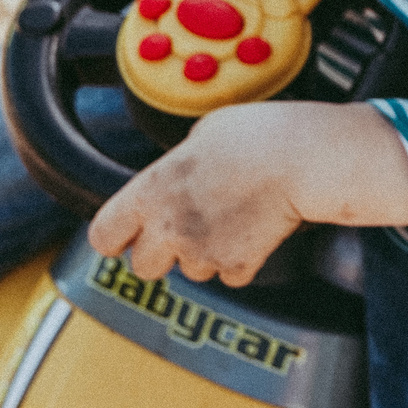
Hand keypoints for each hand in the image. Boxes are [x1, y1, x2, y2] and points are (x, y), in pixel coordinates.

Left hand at [88, 103, 407, 286]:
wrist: (304, 158)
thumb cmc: (258, 136)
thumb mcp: (201, 134)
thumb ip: (177, 164)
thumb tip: (178, 173)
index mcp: (151, 190)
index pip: (103, 235)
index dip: (115, 237)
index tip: (125, 235)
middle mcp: (169, 226)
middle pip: (144, 266)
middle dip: (161, 252)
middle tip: (183, 229)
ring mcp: (202, 250)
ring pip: (190, 272)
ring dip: (204, 254)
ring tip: (229, 220)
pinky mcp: (237, 264)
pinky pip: (230, 274)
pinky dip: (240, 259)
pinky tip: (252, 230)